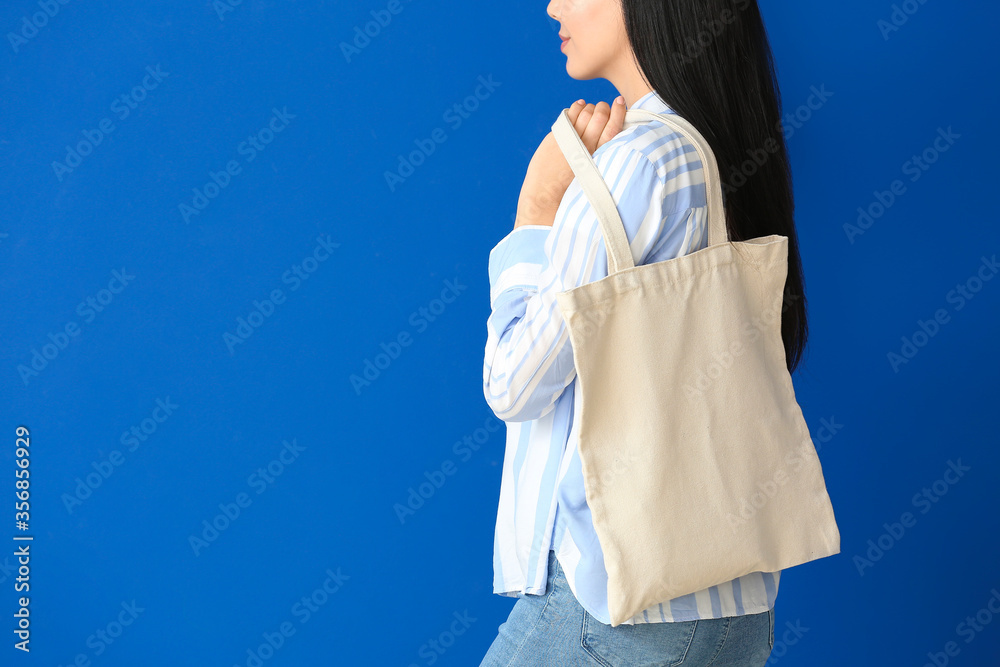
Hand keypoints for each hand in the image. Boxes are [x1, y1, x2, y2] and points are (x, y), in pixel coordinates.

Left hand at [514, 97, 626, 227]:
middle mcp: (585, 145)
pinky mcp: (555, 137)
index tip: (621, 102)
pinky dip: (576, 108)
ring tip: (591, 110)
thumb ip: (603, 156)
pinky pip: (569, 114)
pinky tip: (579, 107)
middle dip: (604, 108)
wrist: (546, 199)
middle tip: (605, 108)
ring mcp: (569, 139)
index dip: (619, 111)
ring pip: (585, 112)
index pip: (614, 127)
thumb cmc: (572, 192)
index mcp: (599, 156)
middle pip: (600, 115)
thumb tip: (612, 138)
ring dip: (590, 108)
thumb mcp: (595, 176)